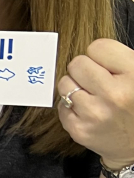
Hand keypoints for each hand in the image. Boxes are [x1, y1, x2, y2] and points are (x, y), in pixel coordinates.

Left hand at [58, 39, 133, 168]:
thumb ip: (116, 60)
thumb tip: (89, 49)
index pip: (98, 47)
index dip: (100, 55)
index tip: (107, 65)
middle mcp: (115, 95)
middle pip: (77, 63)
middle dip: (84, 70)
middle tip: (97, 82)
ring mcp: (95, 114)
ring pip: (64, 83)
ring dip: (75, 87)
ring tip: (92, 97)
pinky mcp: (79, 130)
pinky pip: (60, 105)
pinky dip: (70, 106)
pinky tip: (87, 111)